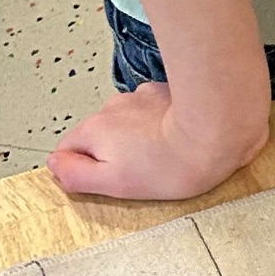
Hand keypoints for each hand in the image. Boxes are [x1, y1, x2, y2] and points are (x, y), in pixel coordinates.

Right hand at [48, 80, 269, 203]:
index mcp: (95, 130)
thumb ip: (78, 175)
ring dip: (138, 136)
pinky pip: (152, 111)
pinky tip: (178, 136)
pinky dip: (160, 122)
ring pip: (126, 121)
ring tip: (164, 154)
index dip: (83, 169)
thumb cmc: (174, 162)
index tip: (105, 180)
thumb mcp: (116, 183)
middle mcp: (112, 108)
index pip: (67, 150)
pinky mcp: (165, 92)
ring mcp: (140, 97)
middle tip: (141, 171)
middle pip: (99, 134)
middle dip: (114, 152)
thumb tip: (56, 167)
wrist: (218, 128)